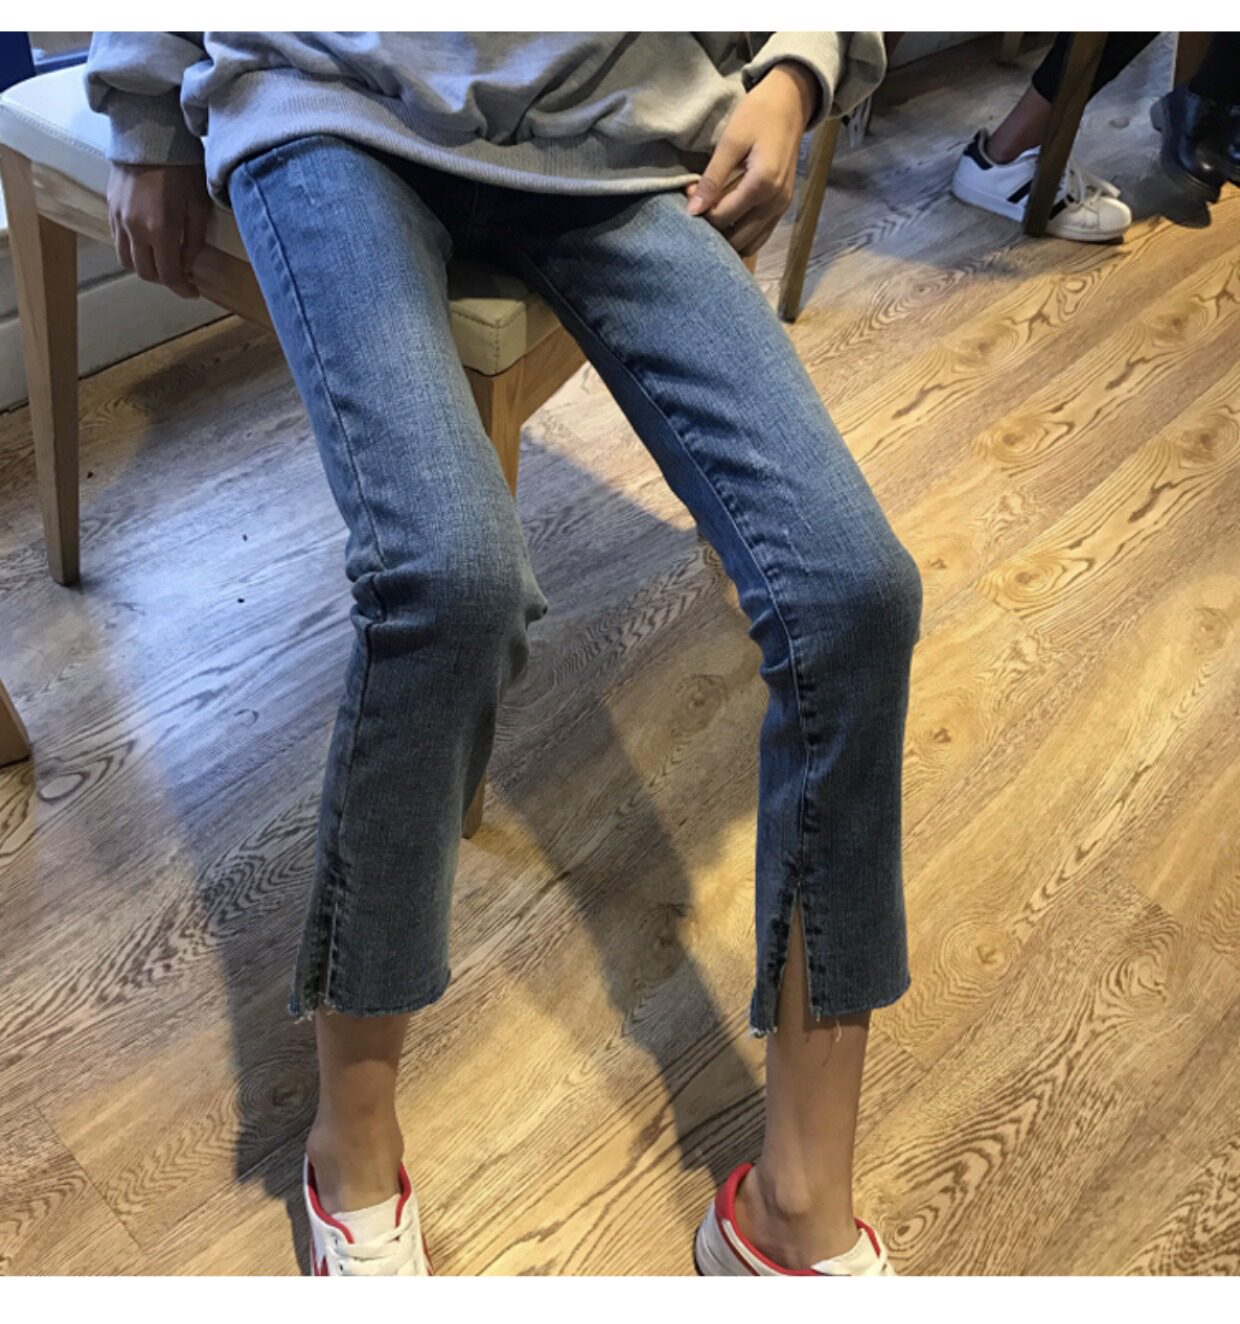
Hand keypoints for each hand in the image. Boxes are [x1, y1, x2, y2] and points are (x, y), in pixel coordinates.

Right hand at [106, 162, 210, 298]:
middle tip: (180, 274)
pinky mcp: (109, 206)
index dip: (182, 289)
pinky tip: (148, 241)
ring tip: (163, 259)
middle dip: (164, 279)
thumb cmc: (183, 168)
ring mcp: (118, 217)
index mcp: (160, 230)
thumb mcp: (198, 207)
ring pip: (126, 259)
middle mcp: (134, 228)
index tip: (193, 291)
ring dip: (145, 266)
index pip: (169, 275)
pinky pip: (117, 239)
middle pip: (145, 272)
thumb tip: (188, 265)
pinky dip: (132, 248)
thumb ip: (193, 242)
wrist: (151, 133)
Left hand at [684, 61, 818, 257]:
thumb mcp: (731, 142)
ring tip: (712, 215)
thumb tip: (693, 210)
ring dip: (729, 237)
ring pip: (750, 243)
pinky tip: (729, 220)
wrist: (790, 103)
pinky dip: (743, 234)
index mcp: (762, 185)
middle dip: (714, 229)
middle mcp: (775, 202)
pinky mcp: (783, 207)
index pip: (723, 217)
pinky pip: (761, 235)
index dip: (701, 210)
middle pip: (737, 238)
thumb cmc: (758, 114)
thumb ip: (712, 178)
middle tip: (699, 207)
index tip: (689, 192)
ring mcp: (782, 207)